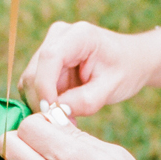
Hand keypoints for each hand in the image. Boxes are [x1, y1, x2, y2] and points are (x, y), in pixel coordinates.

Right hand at [17, 21, 152, 117]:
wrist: (131, 61)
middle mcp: (58, 36)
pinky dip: (43, 102)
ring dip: (42, 105)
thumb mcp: (112, 87)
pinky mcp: (44, 63)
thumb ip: (85, 100)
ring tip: (67, 119)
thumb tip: (55, 112)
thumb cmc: (126, 70)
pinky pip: (33, 87)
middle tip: (64, 124)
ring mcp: (48, 47)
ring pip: (29, 82)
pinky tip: (62, 111)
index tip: (51, 112)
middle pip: (34, 72)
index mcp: (79, 34)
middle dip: (43, 102)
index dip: (44, 86)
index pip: (50, 57)